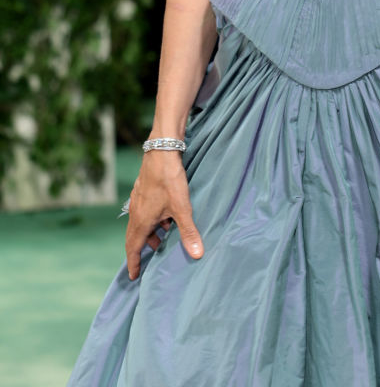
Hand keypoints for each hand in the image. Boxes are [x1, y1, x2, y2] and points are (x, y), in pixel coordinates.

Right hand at [124, 151, 203, 279]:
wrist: (162, 151)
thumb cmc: (169, 180)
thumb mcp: (182, 208)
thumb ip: (188, 232)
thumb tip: (197, 254)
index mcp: (141, 220)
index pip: (133, 248)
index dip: (134, 263)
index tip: (134, 276)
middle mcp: (136, 211)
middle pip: (135, 237)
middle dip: (141, 250)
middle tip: (146, 262)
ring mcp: (138, 199)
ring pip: (141, 223)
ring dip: (149, 233)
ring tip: (162, 239)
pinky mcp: (143, 190)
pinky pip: (145, 211)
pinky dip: (153, 220)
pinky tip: (166, 216)